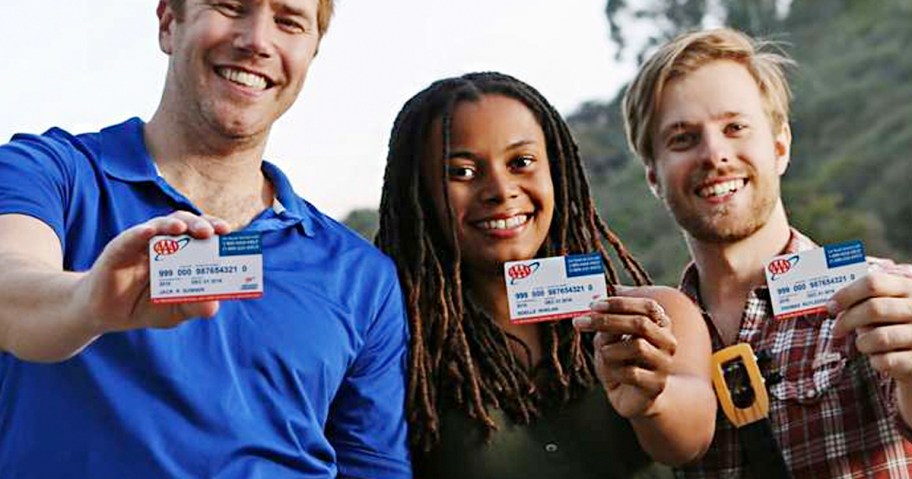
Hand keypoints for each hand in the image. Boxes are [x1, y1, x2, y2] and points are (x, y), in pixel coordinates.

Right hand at [76, 211, 230, 334]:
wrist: (105, 314)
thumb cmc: (145, 306)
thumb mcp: (174, 311)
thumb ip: (194, 307)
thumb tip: (215, 305)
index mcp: (182, 254)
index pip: (202, 236)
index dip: (216, 231)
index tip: (230, 233)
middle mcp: (164, 243)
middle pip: (186, 224)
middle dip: (202, 224)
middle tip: (215, 231)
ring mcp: (141, 244)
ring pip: (161, 225)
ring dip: (176, 224)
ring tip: (186, 228)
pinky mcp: (119, 249)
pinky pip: (131, 237)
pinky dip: (141, 233)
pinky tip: (150, 232)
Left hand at [573, 292, 676, 417]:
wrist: (633, 398)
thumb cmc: (621, 363)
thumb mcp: (611, 339)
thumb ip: (607, 324)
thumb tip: (595, 309)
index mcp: (660, 324)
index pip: (647, 306)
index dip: (620, 303)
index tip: (593, 305)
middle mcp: (667, 342)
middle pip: (641, 324)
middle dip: (607, 321)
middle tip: (580, 322)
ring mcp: (664, 364)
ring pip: (637, 347)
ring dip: (610, 349)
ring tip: (604, 355)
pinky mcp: (656, 385)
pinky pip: (632, 373)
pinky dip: (614, 371)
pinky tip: (612, 374)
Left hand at [831, 271, 911, 382]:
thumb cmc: (899, 324)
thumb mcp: (892, 304)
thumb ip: (871, 297)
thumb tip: (836, 305)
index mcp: (910, 286)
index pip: (874, 283)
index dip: (846, 294)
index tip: (831, 306)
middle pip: (874, 309)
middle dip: (847, 320)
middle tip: (836, 330)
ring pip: (880, 337)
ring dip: (863, 343)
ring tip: (864, 344)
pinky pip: (886, 361)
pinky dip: (875, 361)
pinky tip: (878, 358)